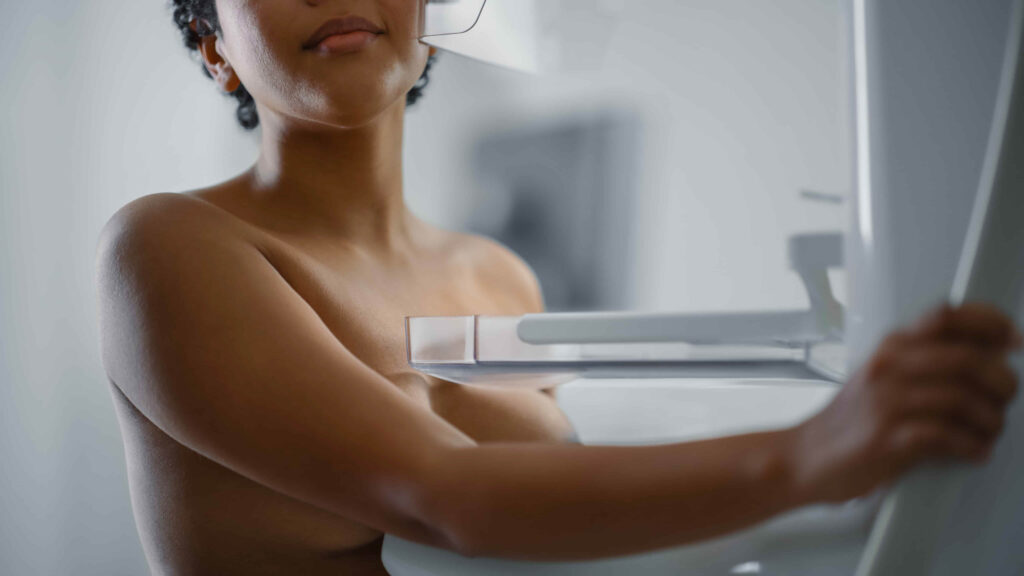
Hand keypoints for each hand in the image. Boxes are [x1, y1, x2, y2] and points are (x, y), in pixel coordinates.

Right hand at [789, 302, 1021, 503]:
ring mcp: (886, 402)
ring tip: (989, 431)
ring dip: (990, 421)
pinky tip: (973, 450)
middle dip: (1002, 383)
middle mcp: (889, 367)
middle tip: (1005, 398)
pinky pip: (948, 437)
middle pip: (967, 360)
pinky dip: (972, 446)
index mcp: (891, 346)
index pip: (947, 315)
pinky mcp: (887, 438)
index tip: (1014, 340)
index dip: (990, 323)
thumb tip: (988, 358)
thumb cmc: (850, 421)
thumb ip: (927, 364)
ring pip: (964, 400)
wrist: (806, 456)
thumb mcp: (884, 377)